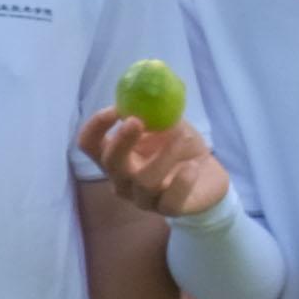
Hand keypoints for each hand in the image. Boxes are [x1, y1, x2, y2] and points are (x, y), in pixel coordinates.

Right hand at [77, 107, 228, 217]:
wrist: (209, 177)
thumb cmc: (180, 148)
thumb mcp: (167, 124)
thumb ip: (154, 111)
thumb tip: (147, 89)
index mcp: (115, 156)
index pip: (89, 144)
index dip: (96, 126)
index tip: (116, 109)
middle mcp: (122, 179)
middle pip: (110, 162)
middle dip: (121, 141)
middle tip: (137, 120)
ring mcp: (142, 198)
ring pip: (144, 180)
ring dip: (165, 154)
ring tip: (184, 136)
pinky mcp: (168, 209)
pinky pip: (170, 199)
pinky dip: (182, 181)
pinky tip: (193, 166)